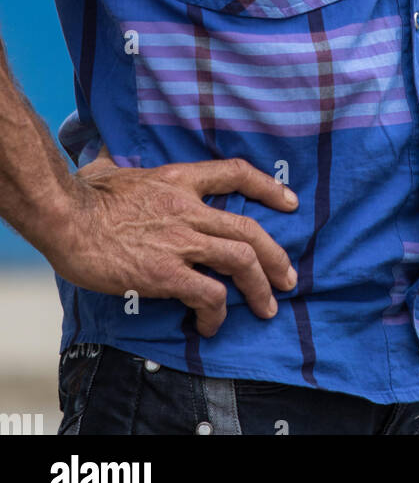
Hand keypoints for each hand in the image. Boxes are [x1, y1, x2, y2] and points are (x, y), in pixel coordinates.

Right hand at [44, 152, 298, 337]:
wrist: (65, 217)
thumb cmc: (80, 193)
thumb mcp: (106, 167)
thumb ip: (114, 162)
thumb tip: (102, 157)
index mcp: (178, 180)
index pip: (235, 173)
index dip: (268, 187)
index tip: (289, 202)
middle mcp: (188, 208)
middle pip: (249, 229)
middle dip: (276, 257)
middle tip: (287, 279)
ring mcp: (179, 240)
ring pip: (240, 260)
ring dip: (259, 288)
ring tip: (266, 308)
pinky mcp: (165, 272)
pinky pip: (207, 294)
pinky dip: (216, 312)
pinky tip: (210, 325)